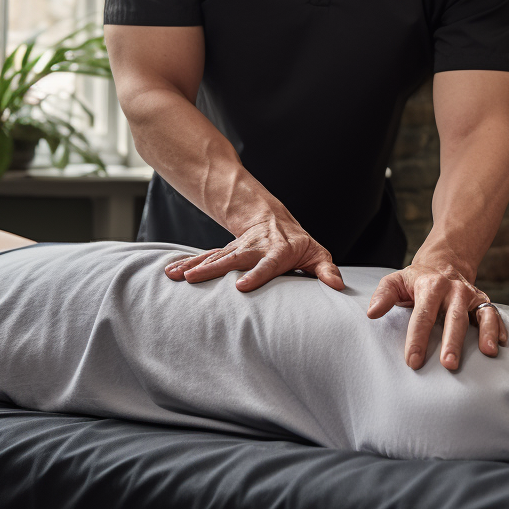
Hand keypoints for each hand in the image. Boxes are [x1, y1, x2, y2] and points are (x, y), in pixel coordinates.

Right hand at [164, 201, 342, 292]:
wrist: (274, 221)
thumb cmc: (299, 245)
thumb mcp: (316, 254)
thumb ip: (326, 270)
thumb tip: (337, 286)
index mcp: (279, 251)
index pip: (268, 264)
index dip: (257, 274)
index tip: (242, 287)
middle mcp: (255, 248)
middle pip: (235, 258)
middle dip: (215, 268)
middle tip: (196, 279)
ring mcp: (238, 249)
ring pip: (216, 256)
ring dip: (195, 266)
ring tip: (177, 276)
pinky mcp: (226, 251)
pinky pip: (206, 257)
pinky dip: (188, 264)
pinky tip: (171, 272)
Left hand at [367, 260, 507, 370]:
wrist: (444, 263)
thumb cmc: (417, 280)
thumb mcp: (396, 281)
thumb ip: (383, 295)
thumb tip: (372, 313)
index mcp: (430, 285)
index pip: (423, 314)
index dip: (417, 338)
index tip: (412, 361)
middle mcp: (453, 289)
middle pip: (453, 317)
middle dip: (452, 341)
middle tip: (449, 364)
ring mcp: (471, 296)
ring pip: (480, 314)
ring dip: (484, 333)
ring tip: (487, 353)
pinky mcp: (483, 302)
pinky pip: (494, 314)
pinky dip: (499, 328)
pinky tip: (500, 344)